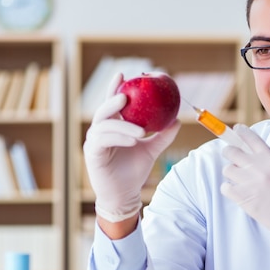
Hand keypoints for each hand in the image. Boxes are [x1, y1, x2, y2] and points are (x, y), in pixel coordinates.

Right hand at [83, 73, 179, 221]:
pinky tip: (132, 140)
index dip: (114, 87)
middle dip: (112, 101)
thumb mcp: (151, 150)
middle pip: (104, 110)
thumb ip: (162, 135)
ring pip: (104, 126)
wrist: (125, 195)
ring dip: (122, 126)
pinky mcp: (92, 154)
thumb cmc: (134, 171)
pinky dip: (118, 138)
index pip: (112, 103)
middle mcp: (100, 131)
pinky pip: (103, 141)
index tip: (123, 75)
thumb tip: (177, 120)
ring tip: (140, 131)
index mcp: (112, 126)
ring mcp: (94, 142)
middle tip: (125, 96)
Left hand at [221, 125, 269, 252]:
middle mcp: (258, 167)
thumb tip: (253, 161)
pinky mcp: (244, 198)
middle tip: (233, 160)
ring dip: (232, 174)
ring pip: (227, 170)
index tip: (236, 130)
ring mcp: (249, 182)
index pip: (251, 138)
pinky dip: (229, 189)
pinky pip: (225, 187)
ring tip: (241, 181)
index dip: (241, 132)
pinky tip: (239, 193)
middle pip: (231, 151)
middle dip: (230, 154)